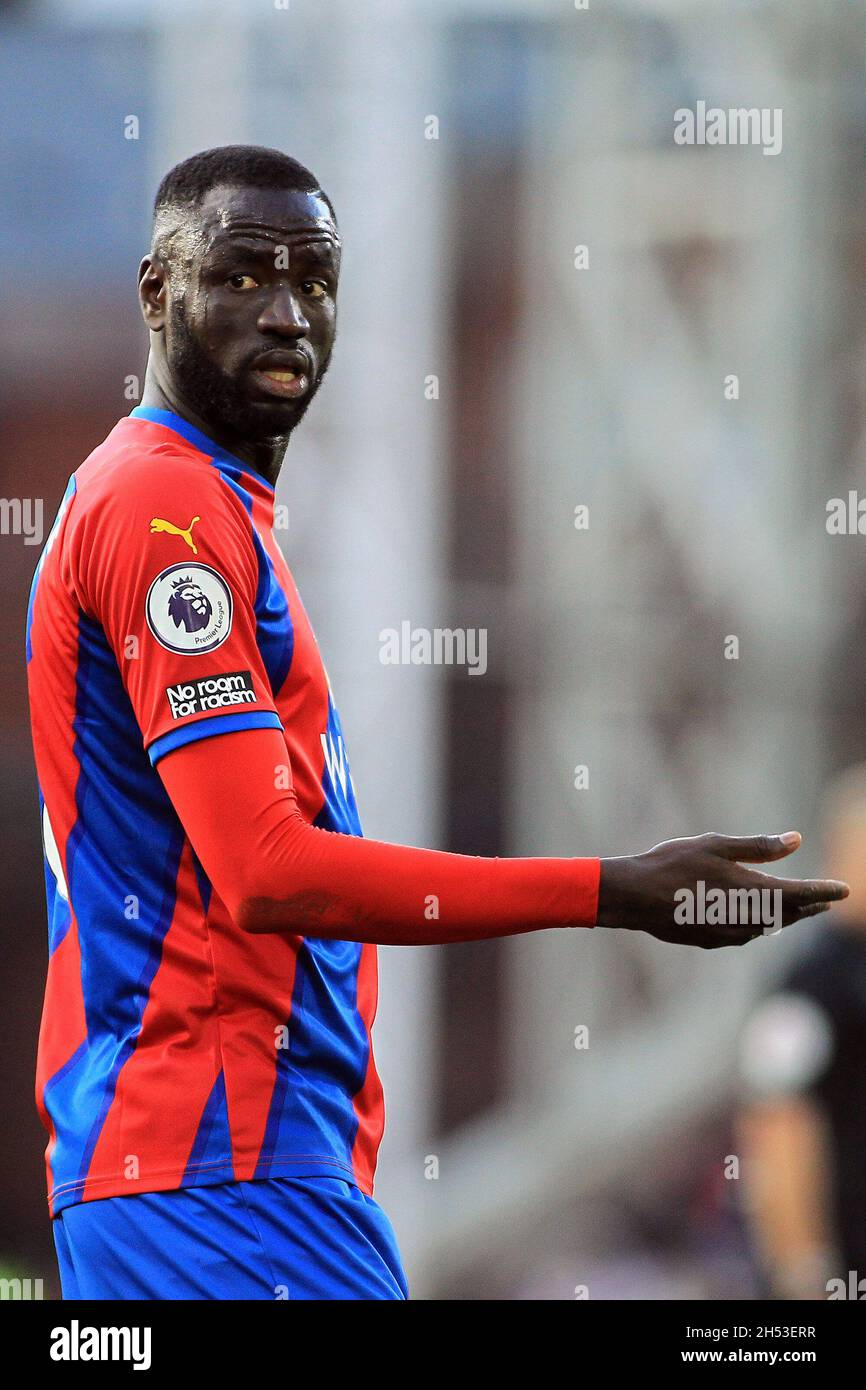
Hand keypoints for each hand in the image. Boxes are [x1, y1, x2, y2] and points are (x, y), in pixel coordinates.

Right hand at [596, 832, 848, 947]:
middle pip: (788, 914)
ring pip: (768, 927)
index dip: (824, 891)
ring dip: (786, 917)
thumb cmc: (671, 864)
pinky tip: (757, 920)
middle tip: (826, 901)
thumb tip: (796, 841)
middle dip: (809, 906)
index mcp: (750, 890)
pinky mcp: (713, 941)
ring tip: (798, 909)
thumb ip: (758, 846)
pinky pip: (746, 934)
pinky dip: (760, 925)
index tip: (845, 889)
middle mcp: (745, 918)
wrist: (634, 897)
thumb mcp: (715, 845)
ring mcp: (729, 934)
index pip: (800, 894)